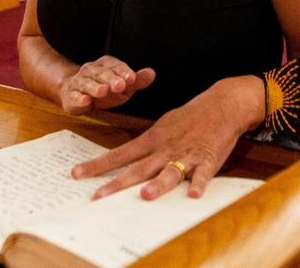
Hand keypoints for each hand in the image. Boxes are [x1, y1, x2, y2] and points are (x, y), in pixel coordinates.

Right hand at [58, 56, 155, 114]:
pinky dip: (79, 98)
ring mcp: (80, 82)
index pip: (116, 66)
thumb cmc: (105, 89)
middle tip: (120, 86)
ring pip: (87, 83)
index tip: (132, 78)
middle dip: (111, 79)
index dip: (124, 72)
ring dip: (95, 87)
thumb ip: (136, 80)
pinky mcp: (71, 95)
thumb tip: (151, 73)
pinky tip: (85, 101)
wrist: (77, 94)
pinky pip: (74, 96)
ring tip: (103, 91)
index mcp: (106, 65)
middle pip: (102, 73)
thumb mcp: (123, 85)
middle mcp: (92, 70)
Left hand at [72, 76, 263, 200]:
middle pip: (139, 167)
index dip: (98, 165)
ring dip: (158, 184)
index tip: (76, 174)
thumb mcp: (164, 126)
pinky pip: (203, 173)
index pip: (120, 154)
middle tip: (98, 196)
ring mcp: (187, 154)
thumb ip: (147, 145)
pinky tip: (193, 195)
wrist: (223, 104)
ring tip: (145, 196)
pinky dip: (199, 184)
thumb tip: (127, 160)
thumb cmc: (191, 117)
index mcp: (153, 139)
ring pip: (170, 171)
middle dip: (118, 183)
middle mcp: (166, 148)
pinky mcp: (208, 158)